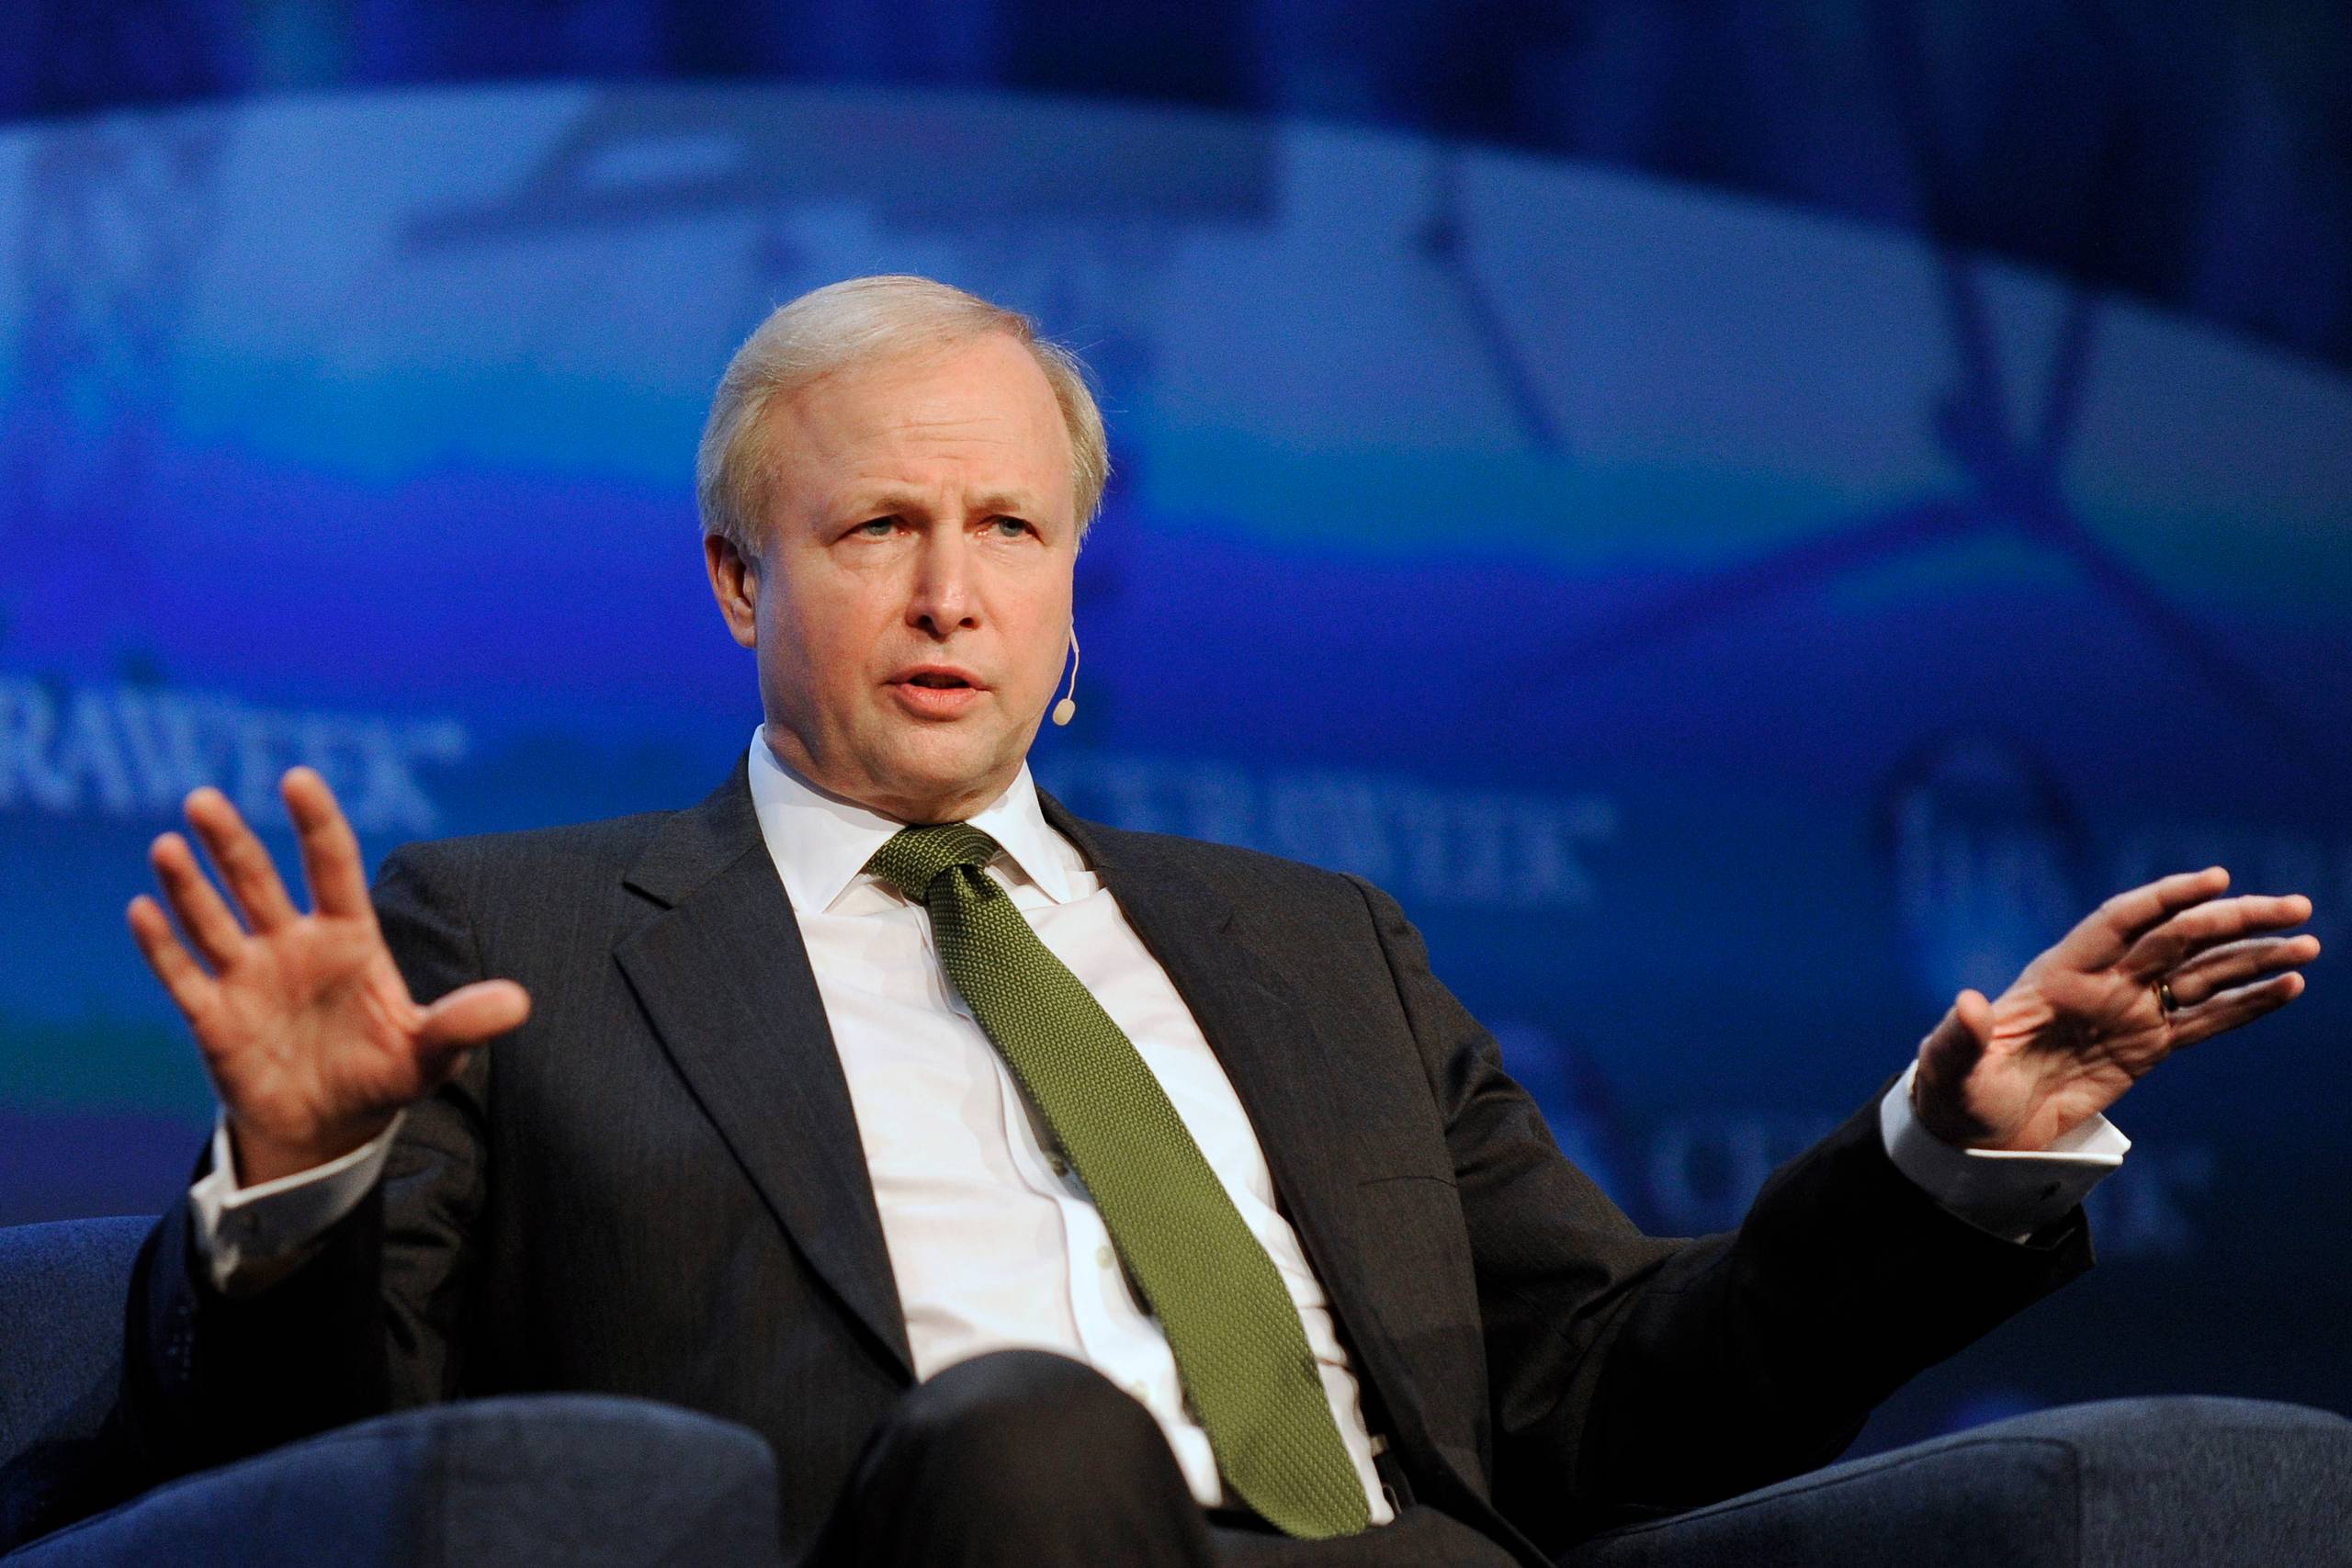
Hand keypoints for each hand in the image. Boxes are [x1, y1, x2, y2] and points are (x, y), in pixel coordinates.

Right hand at [127, 768, 529, 1185]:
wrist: (329, 1131)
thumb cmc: (384, 1076)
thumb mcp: (431, 1052)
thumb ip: (465, 1022)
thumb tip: (520, 1002)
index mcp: (349, 938)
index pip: (332, 866)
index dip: (316, 823)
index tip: (297, 778)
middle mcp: (293, 945)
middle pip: (258, 881)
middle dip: (232, 842)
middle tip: (204, 799)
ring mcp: (249, 977)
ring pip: (213, 919)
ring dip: (189, 884)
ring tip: (169, 845)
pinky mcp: (214, 1017)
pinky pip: (184, 975)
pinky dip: (162, 946)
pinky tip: (142, 910)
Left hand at [1912, 867, 2314, 1151]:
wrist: (1975, 1131)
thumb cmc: (1955, 1091)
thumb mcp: (1950, 1065)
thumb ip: (1963, 1034)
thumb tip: (1969, 1003)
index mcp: (2057, 974)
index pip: (2120, 921)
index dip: (2165, 897)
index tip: (2215, 879)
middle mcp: (2100, 984)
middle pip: (2176, 939)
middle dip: (2232, 920)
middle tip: (2294, 906)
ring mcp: (2127, 1013)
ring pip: (2202, 974)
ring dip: (2253, 957)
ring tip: (2308, 943)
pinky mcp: (2146, 1049)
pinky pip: (2205, 1020)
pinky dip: (2247, 1004)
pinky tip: (2288, 986)